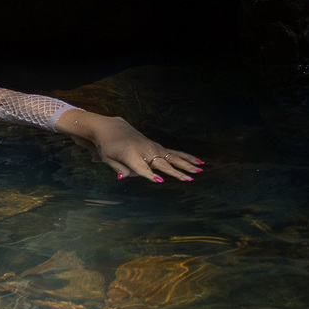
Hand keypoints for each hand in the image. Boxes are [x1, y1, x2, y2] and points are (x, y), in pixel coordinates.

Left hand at [55, 109, 202, 183]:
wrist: (110, 127)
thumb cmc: (108, 146)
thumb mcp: (108, 159)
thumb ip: (118, 168)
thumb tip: (123, 177)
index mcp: (131, 154)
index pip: (142, 168)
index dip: (150, 175)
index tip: (160, 180)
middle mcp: (144, 150)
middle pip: (162, 163)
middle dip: (176, 172)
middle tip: (189, 179)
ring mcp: (152, 147)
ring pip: (173, 157)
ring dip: (187, 164)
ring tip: (200, 170)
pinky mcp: (156, 146)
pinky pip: (173, 153)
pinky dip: (186, 157)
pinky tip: (198, 161)